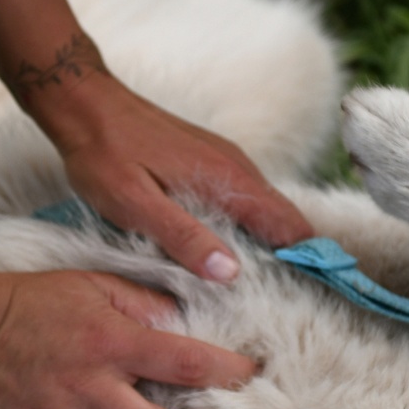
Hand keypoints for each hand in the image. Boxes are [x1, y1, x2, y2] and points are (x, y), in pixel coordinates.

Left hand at [32, 72, 310, 281]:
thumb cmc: (104, 154)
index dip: (311, 260)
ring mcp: (227, 162)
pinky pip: (248, 199)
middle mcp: (238, 168)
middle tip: (298, 305)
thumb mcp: (135, 204)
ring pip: (268, 210)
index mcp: (228, 180)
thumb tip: (230, 273)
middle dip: (299, 258)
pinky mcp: (211, 162)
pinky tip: (238, 255)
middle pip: (287, 219)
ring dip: (277, 246)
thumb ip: (183, 237)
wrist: (87, 103)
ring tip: (274, 291)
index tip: (322, 296)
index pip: (289, 225)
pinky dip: (255, 229)